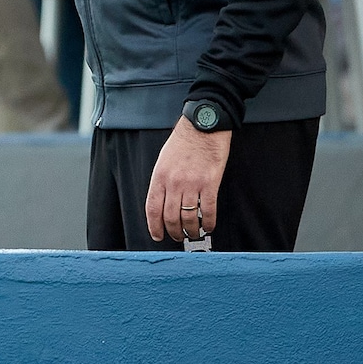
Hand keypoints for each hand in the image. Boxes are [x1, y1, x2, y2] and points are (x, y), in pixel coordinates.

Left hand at [145, 117, 231, 242]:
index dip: (154, 226)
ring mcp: (192, 184)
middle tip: (178, 237)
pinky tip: (209, 226)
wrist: (203, 126)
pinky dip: (208, 223)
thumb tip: (163, 203)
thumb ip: (162, 181)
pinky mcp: (210, 183)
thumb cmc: (184, 141)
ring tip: (194, 233)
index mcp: (160, 177)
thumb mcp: (164, 160)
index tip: (158, 235)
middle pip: (170, 217)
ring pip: (189, 218)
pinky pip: (208, 210)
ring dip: (191, 231)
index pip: (152, 209)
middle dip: (174, 232)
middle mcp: (174, 183)